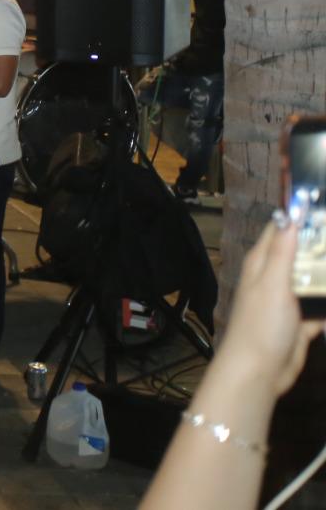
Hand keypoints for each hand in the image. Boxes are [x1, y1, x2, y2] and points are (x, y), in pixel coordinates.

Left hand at [217, 218, 325, 397]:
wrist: (259, 371)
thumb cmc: (260, 324)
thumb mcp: (272, 283)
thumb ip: (282, 251)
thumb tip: (290, 213)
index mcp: (262, 263)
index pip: (281, 230)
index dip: (301, 217)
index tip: (324, 206)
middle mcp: (275, 277)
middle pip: (304, 254)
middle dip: (323, 248)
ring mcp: (289, 300)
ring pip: (316, 279)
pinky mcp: (302, 321)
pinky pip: (322, 306)